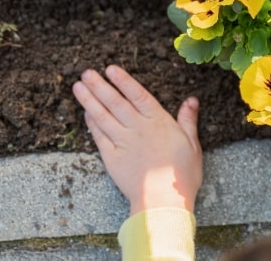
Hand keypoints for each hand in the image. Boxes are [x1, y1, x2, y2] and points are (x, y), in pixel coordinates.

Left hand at [72, 65, 202, 214]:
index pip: (138, 95)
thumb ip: (188, 120)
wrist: (163, 202)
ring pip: (103, 116)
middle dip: (99, 85)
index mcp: (158, 122)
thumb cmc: (182, 175)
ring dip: (89, 100)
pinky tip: (86, 113)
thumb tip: (192, 100)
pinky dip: (92, 123)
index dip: (123, 81)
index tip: (110, 69)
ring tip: (78, 87)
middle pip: (115, 102)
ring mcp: (122, 142)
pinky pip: (99, 136)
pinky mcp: (112, 158)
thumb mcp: (192, 144)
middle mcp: (137, 128)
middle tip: (86, 72)